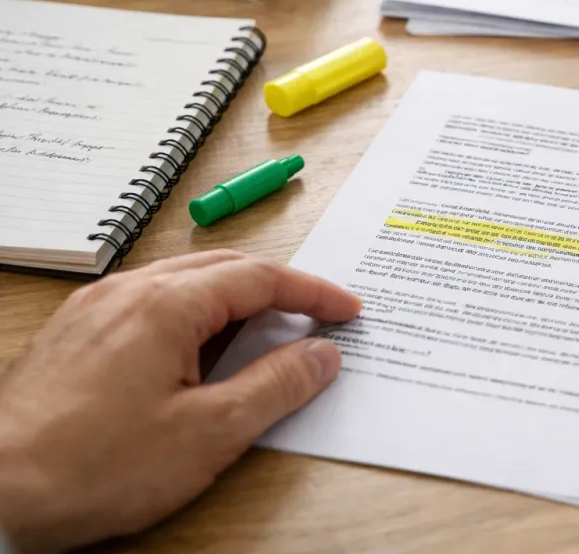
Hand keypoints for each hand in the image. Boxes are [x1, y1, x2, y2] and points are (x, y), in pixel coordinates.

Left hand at [0, 250, 361, 552]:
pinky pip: (148, 303)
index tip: (347, 310)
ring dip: (233, 300)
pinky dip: (191, 314)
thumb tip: (321, 354)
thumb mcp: (210, 433)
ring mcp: (95, 308)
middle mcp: (128, 290)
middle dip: (277, 289)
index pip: (261, 278)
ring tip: (264, 335)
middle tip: (316, 317)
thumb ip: (276, 386)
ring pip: (183, 282)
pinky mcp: (74, 333)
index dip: (313, 293)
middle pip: (223, 269)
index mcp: (167, 304)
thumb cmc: (93, 467)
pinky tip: (196, 352)